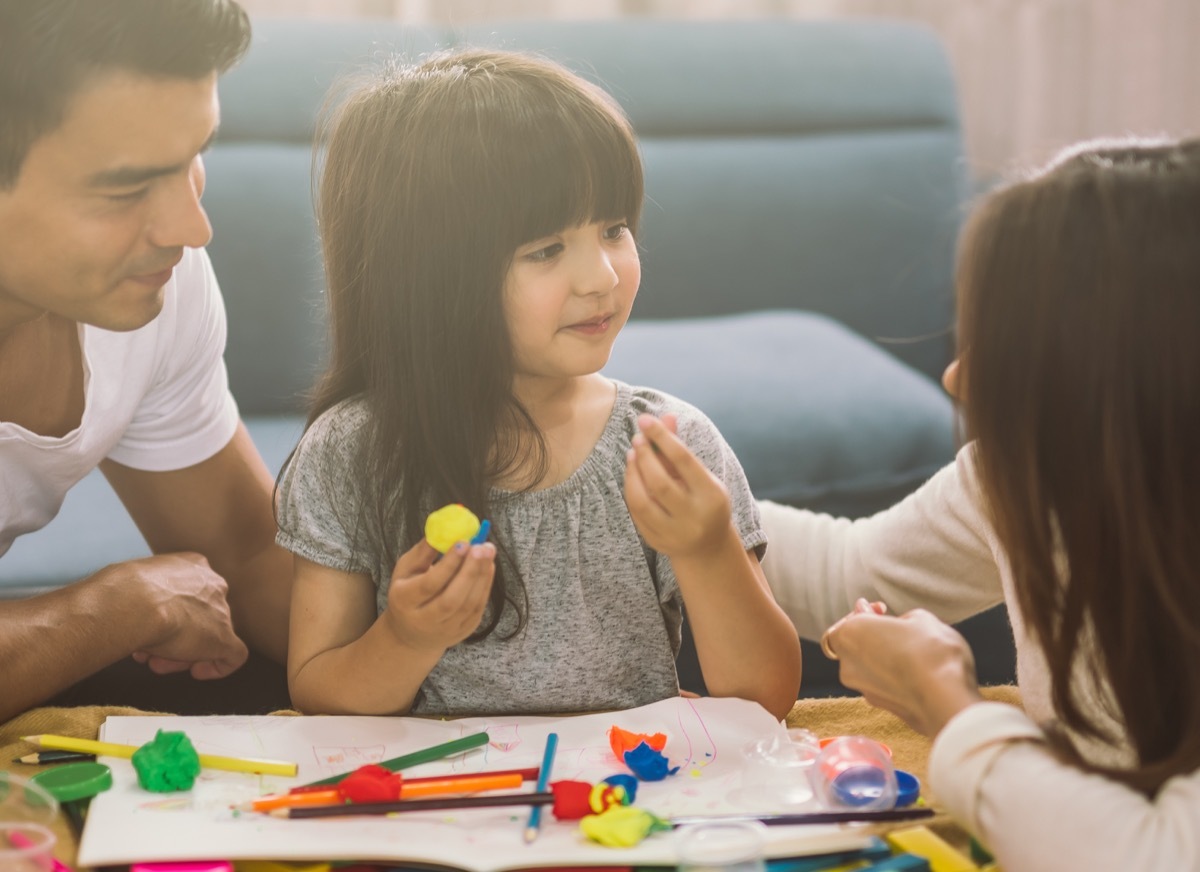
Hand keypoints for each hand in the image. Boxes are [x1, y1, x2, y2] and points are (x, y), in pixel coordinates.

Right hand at [127, 553, 248, 679]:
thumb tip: (136, 609)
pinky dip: (218, 667)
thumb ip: (146, 594)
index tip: (154, 628)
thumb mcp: (135, 583)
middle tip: (152, 651)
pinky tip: (197, 671)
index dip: (170, 616)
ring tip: (156, 662)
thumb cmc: (124, 591)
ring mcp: (221, 611)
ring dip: (180, 654)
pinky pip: (233, 656)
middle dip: (173, 637)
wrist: (134, 602)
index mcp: (193, 566)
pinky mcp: (225, 638)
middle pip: (198, 617)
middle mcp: (212, 584)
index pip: (188, 595)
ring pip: (207, 637)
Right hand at [384, 538, 495, 652]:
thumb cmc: (408, 593)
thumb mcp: (406, 570)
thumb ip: (423, 551)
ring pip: (468, 605)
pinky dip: (485, 586)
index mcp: (404, 601)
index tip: (464, 542)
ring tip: (488, 551)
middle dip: (470, 571)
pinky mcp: (462, 632)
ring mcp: (445, 630)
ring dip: (482, 576)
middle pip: (451, 599)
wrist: (410, 634)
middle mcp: (423, 620)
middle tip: (482, 546)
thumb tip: (443, 528)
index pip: (429, 585)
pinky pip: (477, 609)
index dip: (448, 564)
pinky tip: (488, 566)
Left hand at [624, 413, 732, 558]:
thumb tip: (666, 416)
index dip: (662, 437)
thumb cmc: (704, 501)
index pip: (683, 460)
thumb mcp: (700, 475)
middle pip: (660, 483)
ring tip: (632, 454)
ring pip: (642, 501)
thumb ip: (680, 448)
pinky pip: (636, 513)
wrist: (707, 547)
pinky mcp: (657, 542)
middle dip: (644, 456)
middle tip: (636, 438)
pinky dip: (631, 490)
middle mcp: (694, 516)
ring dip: (632, 474)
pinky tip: (631, 474)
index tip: (645, 419)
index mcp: (711, 495)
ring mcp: (674, 533)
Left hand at [823, 609, 982, 736]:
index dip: (863, 614)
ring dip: (886, 659)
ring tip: (915, 652)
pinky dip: (895, 678)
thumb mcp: (919, 618)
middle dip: (874, 637)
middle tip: (897, 629)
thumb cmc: (931, 651)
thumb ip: (898, 619)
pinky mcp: (884, 709)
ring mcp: (865, 691)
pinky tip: (920, 673)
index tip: (882, 609)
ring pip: (870, 669)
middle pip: (854, 647)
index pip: (845, 623)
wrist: (946, 699)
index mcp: (849, 636)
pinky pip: (884, 687)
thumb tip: (891, 624)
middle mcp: (848, 666)